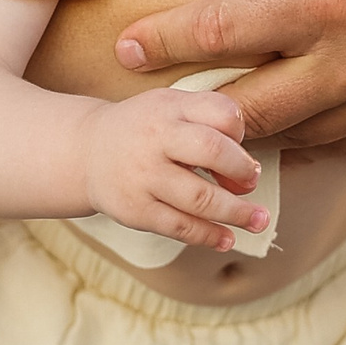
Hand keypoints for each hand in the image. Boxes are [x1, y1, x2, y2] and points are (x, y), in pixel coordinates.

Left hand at [29, 0, 345, 109]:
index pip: (222, 30)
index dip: (164, 42)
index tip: (127, 46)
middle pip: (247, 108)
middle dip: (190, 108)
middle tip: (148, 104)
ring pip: (295, 137)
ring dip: (246, 130)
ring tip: (204, 120)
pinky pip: (344, 142)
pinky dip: (306, 138)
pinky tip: (283, 125)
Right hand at [81, 87, 269, 249]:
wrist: (86, 152)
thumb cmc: (145, 129)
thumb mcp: (172, 106)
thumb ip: (211, 123)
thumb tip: (249, 171)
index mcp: (169, 107)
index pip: (221, 113)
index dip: (241, 133)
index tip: (242, 149)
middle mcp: (155, 138)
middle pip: (212, 151)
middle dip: (242, 171)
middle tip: (252, 183)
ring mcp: (144, 176)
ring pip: (200, 198)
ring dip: (237, 213)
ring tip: (259, 220)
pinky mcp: (136, 210)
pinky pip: (180, 226)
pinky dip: (209, 236)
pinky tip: (227, 238)